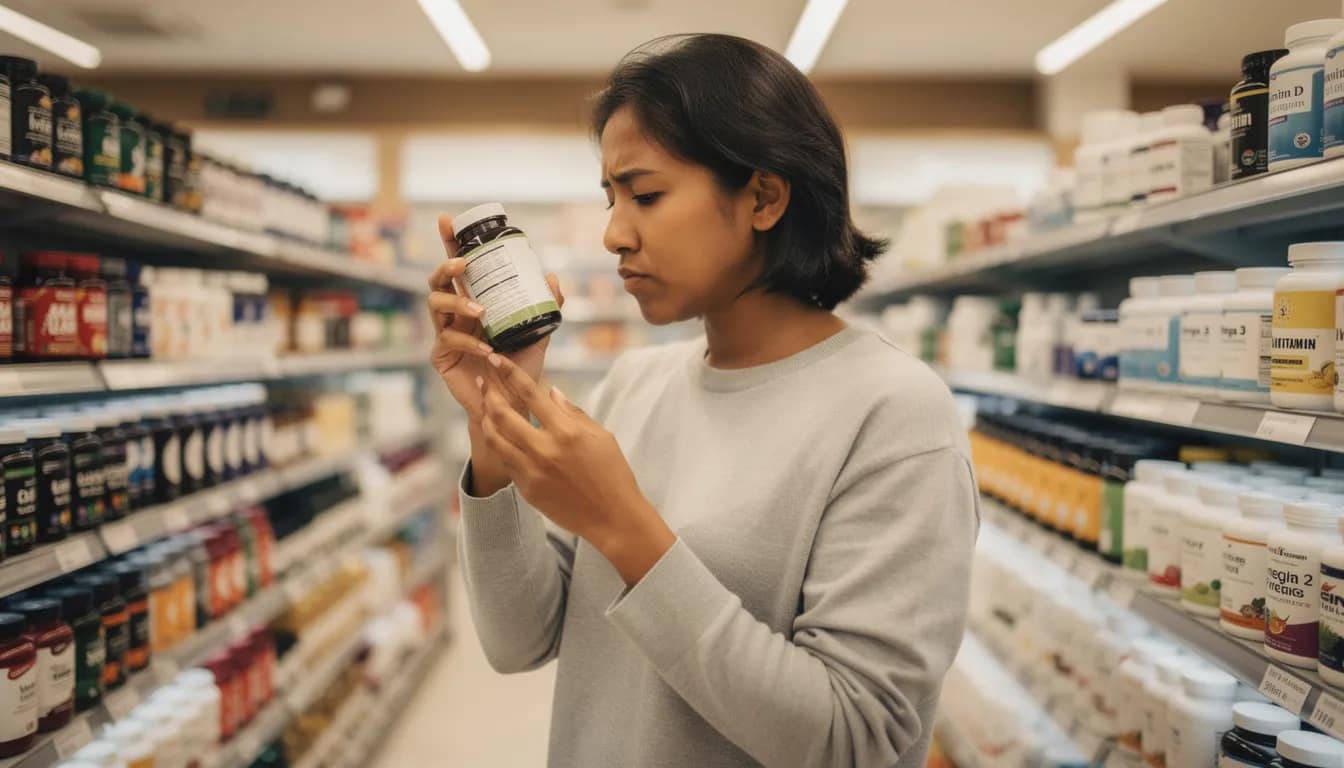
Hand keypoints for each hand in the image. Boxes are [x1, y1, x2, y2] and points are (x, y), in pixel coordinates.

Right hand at [427, 212, 563, 421]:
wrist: (514, 402)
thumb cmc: (521, 366)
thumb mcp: (538, 333)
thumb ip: (546, 306)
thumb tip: (551, 278)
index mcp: (475, 301)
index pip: (460, 267)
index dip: (451, 242)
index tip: (447, 220)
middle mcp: (456, 314)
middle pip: (438, 280)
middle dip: (446, 266)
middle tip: (463, 264)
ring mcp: (446, 333)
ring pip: (436, 304)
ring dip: (457, 301)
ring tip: (480, 311)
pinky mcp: (442, 356)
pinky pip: (448, 339)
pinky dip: (469, 342)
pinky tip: (487, 349)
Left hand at [479, 353, 675, 584]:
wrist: (612, 518)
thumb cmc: (613, 474)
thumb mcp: (601, 436)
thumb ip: (573, 412)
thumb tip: (552, 392)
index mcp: (566, 431)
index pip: (530, 393)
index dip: (509, 373)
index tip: (497, 359)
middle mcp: (545, 449)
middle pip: (503, 414)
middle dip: (489, 393)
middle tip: (483, 381)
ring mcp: (532, 471)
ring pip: (495, 438)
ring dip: (486, 418)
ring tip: (484, 406)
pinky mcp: (526, 488)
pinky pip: (504, 460)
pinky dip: (498, 443)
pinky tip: (497, 434)